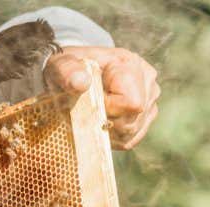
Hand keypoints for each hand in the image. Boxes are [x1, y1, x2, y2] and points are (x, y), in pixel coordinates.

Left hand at [44, 46, 159, 150]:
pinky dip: (113, 137)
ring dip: (108, 132)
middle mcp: (146, 78)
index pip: (131, 102)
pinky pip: (131, 138)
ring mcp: (150, 97)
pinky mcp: (146, 114)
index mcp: (128, 64)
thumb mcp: (59, 67)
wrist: (71, 75)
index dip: (107, 111)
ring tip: (92, 116)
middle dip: (106, 123)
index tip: (88, 104)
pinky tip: (100, 123)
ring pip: (132, 131)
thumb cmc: (66, 71)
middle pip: (132, 121)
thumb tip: (80, 82)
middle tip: (86, 112)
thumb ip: (67, 72)